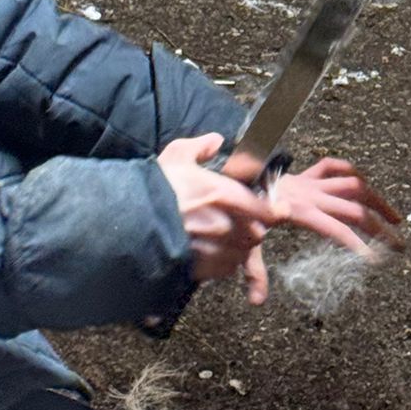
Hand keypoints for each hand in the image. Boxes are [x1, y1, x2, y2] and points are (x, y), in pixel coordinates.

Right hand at [158, 134, 271, 299]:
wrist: (129, 225)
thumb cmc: (154, 191)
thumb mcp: (175, 157)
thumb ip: (199, 147)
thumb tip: (216, 140)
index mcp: (225, 196)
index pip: (267, 209)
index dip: (276, 210)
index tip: (280, 209)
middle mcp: (226, 225)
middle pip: (256, 232)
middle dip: (252, 226)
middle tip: (240, 220)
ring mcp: (216, 249)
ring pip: (241, 251)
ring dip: (238, 244)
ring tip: (223, 235)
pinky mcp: (203, 269)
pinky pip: (225, 267)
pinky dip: (223, 261)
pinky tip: (209, 250)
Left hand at [223, 152, 401, 301]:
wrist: (229, 172)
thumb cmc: (237, 207)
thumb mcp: (244, 241)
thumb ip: (253, 271)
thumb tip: (257, 301)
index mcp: (299, 211)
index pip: (336, 228)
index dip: (357, 244)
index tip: (375, 259)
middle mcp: (311, 194)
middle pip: (355, 208)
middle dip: (380, 227)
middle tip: (400, 245)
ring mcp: (311, 182)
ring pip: (354, 184)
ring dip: (377, 200)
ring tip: (396, 219)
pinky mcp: (307, 174)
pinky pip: (335, 168)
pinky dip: (351, 175)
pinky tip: (366, 190)